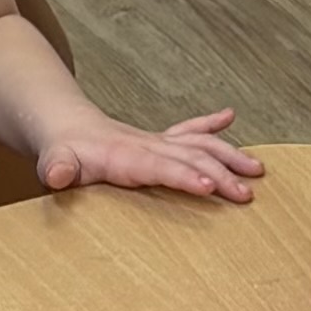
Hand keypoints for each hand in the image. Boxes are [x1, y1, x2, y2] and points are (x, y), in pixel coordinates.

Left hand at [32, 105, 262, 204]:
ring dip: (228, 155)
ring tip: (257, 170)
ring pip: (200, 144)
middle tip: (246, 194)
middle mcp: (149, 145)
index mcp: (126, 156)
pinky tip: (229, 116)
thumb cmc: (62, 153)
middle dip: (220, 175)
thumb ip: (57, 169)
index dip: (184, 177)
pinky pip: (190, 130)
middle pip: (191, 158)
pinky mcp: (161, 141)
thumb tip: (57, 175)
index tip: (209, 187)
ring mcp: (158, 141)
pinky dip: (210, 124)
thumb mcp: (53, 163)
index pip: (161, 167)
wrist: (64, 127)